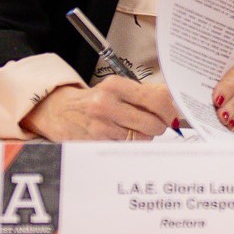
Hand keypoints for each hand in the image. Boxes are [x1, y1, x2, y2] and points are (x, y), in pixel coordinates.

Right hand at [21, 79, 179, 140]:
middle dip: (159, 127)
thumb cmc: (95, 100)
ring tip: (132, 129)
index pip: (157, 99)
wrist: (59, 111)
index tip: (172, 117)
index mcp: (116, 85)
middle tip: (155, 125)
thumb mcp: (118, 88)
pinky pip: (126, 148)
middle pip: (153, 123)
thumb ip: (146, 94)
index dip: (170, 112)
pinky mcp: (95, 143)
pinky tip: (119, 136)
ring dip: (144, 137)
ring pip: (141, 139)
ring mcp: (99, 126)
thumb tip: (174, 106)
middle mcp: (106, 104)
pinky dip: (128, 145)